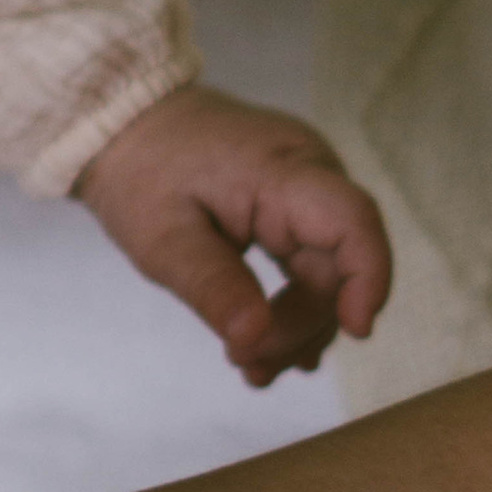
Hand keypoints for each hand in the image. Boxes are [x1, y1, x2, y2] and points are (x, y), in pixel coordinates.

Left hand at [74, 87, 391, 384]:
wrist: (123, 123)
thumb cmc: (140, 170)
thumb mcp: (161, 239)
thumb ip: (213, 287)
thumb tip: (257, 340)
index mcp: (281, 170)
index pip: (353, 220)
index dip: (369, 278)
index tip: (355, 332)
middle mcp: (308, 174)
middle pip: (335, 263)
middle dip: (301, 325)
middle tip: (248, 365)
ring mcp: (305, 189)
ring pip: (325, 272)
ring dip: (295, 326)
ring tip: (251, 368)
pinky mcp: (293, 205)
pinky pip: (307, 262)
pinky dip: (288, 305)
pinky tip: (265, 344)